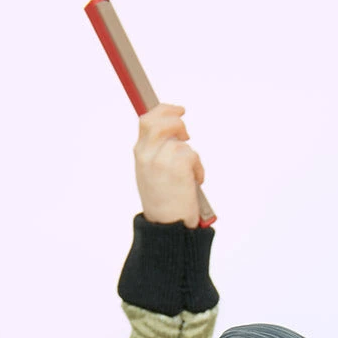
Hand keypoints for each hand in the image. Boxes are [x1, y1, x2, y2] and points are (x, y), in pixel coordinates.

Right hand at [133, 103, 204, 228]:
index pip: (147, 120)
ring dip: (191, 156)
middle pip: (162, 120)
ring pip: (182, 141)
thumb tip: (174, 133)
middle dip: (178, 122)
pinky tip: (193, 182)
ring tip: (189, 175)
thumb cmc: (163, 205)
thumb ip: (156, 152)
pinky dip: (198, 168)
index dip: (164, 110)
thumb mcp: (151, 175)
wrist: (166, 227)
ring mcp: (161, 159)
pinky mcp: (177, 165)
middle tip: (187, 136)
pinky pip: (193, 154)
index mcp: (140, 154)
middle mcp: (147, 154)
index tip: (178, 110)